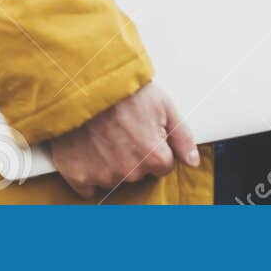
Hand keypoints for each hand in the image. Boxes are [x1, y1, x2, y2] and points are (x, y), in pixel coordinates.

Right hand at [49, 82, 198, 199]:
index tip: (144, 130)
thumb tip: (193, 161)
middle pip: (139, 172)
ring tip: (104, 134)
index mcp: (153, 157)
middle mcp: (128, 172)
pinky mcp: (77, 175)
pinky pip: (88, 187)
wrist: (84, 83)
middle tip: (123, 128)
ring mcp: (101, 176)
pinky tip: (88, 150)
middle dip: (135, 154)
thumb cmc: (126, 91)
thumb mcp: (164, 106)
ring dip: (111, 162)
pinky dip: (88, 172)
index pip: (164, 165)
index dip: (156, 146)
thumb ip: (182, 138)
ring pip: (114, 177)